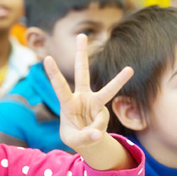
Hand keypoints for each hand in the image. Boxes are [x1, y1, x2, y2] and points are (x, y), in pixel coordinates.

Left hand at [44, 34, 132, 155]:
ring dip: (119, 80)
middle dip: (81, 54)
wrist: (85, 138)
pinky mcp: (103, 110)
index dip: (54, 74)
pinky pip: (102, 122)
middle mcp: (81, 98)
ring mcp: (94, 102)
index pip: (60, 87)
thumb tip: (97, 133)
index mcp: (67, 103)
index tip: (47, 58)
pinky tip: (92, 134)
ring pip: (107, 90)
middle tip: (81, 35)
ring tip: (129, 70)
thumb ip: (84, 137)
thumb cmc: (74, 136)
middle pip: (82, 73)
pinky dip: (98, 130)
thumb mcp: (74, 141)